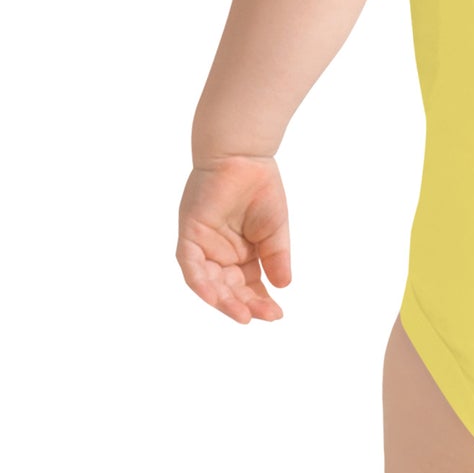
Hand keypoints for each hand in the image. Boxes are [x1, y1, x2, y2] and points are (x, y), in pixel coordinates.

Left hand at [176, 155, 290, 322]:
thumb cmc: (260, 187)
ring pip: (209, 284)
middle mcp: (220, 254)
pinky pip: (191, 266)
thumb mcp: (274, 230)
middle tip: (263, 315)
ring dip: (224, 300)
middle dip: (245, 304)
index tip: (277, 314)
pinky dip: (201, 282)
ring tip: (243, 315)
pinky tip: (214, 297)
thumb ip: (276, 258)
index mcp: (241, 254)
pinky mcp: (190, 236)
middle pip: (229, 289)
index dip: (260, 301)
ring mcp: (204, 247)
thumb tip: (283, 287)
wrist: (244, 156)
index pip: (248, 286)